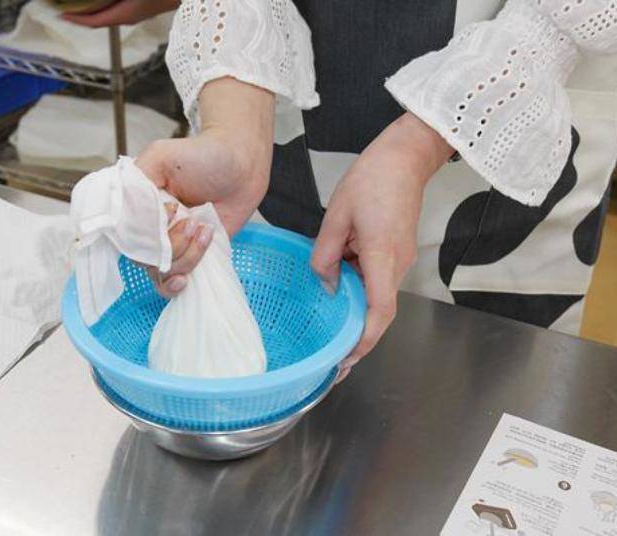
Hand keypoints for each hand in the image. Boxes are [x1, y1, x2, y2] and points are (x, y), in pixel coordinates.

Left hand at [62, 0, 178, 26]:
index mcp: (125, 13)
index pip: (93, 21)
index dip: (75, 19)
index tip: (59, 14)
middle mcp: (129, 17)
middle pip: (99, 20)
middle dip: (80, 15)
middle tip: (64, 7)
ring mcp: (137, 13)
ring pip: (108, 15)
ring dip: (92, 10)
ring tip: (79, 3)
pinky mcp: (144, 7)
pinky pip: (117, 9)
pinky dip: (105, 6)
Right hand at [136, 77, 274, 296]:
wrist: (242, 165)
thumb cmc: (202, 156)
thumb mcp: (160, 158)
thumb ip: (135, 186)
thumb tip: (128, 219)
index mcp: (136, 206)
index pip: (125, 235)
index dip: (147, 232)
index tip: (171, 210)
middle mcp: (150, 228)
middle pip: (144, 258)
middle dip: (171, 244)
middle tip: (192, 220)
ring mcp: (170, 244)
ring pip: (162, 271)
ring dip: (186, 255)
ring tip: (204, 228)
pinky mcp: (192, 256)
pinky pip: (178, 279)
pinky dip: (186, 275)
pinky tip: (194, 267)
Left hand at [311, 112, 454, 381]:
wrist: (405, 157)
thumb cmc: (373, 178)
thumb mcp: (336, 215)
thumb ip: (326, 254)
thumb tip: (325, 284)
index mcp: (382, 256)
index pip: (379, 311)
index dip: (364, 340)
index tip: (347, 360)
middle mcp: (397, 264)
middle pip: (380, 312)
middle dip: (359, 338)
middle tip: (334, 358)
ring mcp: (400, 258)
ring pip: (377, 295)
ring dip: (356, 310)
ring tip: (329, 325)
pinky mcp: (397, 251)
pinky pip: (377, 278)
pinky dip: (359, 289)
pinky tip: (338, 285)